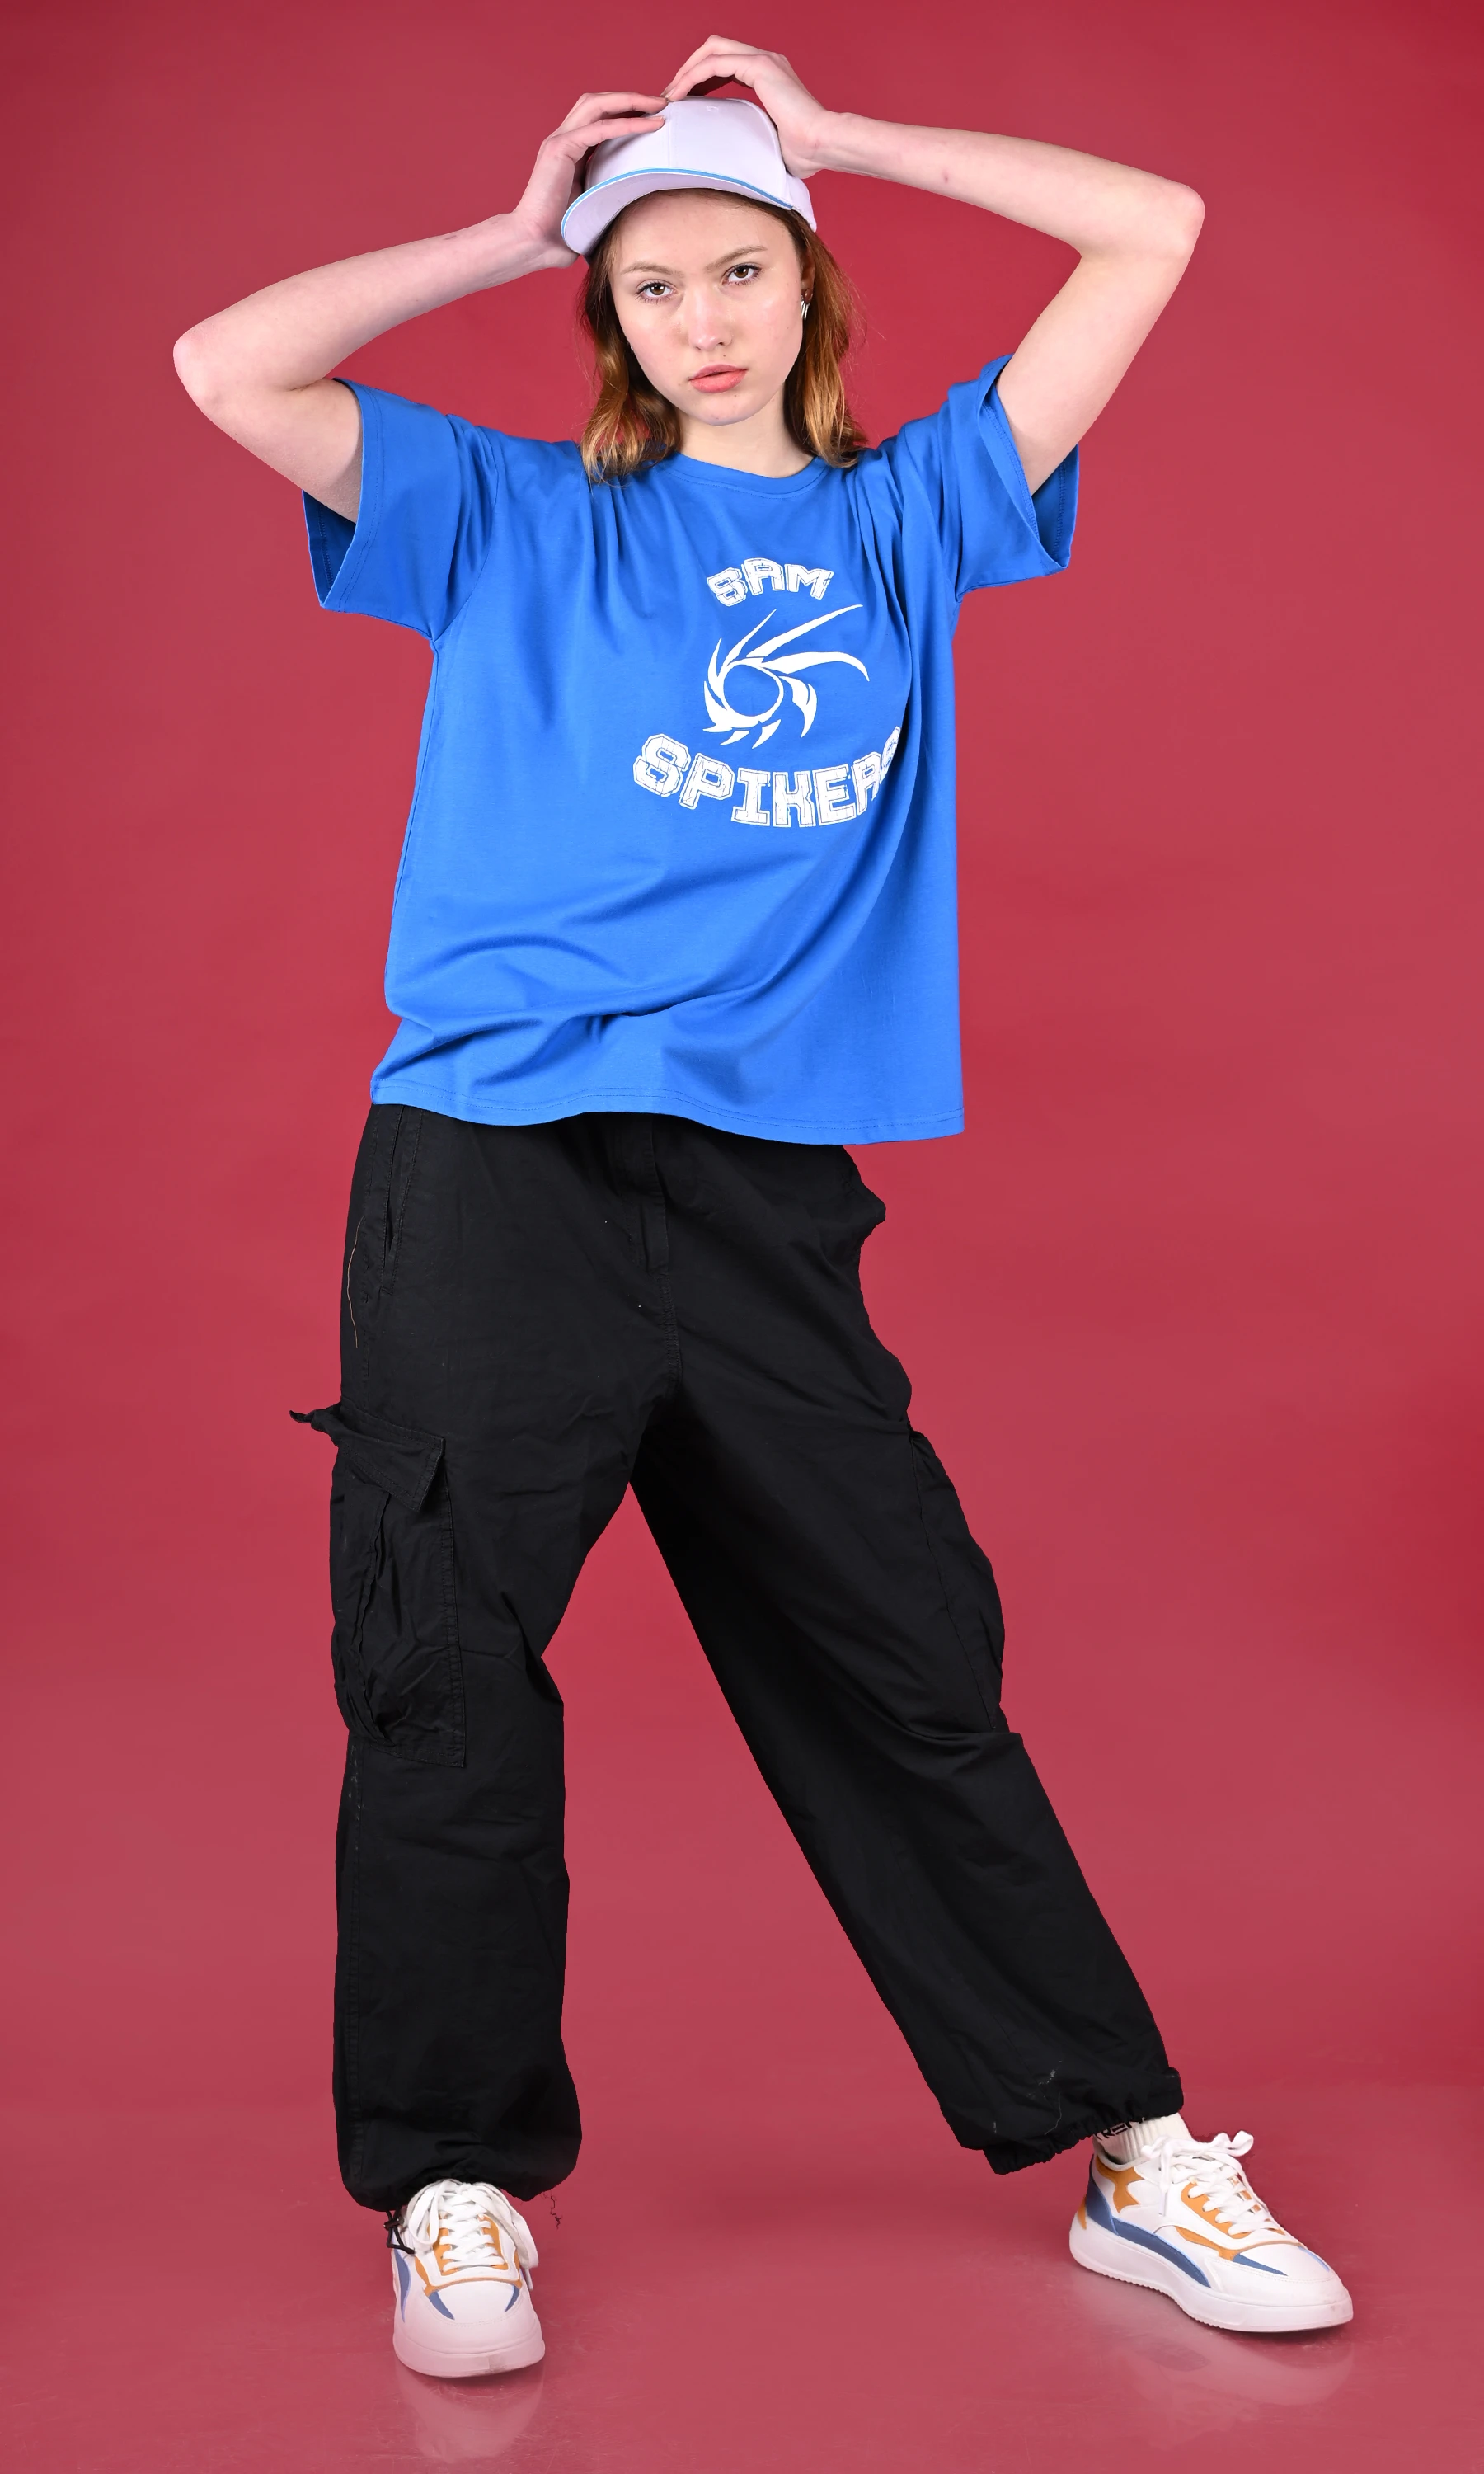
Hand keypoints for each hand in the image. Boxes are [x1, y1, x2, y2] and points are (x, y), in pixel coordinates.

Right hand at [509, 89, 667, 264]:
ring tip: (660, 105)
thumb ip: (610, 193)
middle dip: (632, 98)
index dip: (627, 110)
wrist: (533, 244)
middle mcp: (563, 139)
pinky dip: (626, 124)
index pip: (600, 117)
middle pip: (599, 102)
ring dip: (631, 101)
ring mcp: (559, 141)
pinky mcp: (560, 149)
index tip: (656, 115)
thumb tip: (639, 202)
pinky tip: (650, 125)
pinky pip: (599, 129)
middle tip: (664, 101)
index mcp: (570, 150)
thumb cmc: (561, 234)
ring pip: (598, 105)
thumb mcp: (595, 205)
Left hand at [662, 37, 835, 176]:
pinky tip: (679, 96)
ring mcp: (762, 59)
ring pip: (711, 51)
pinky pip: (714, 64)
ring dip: (686, 71)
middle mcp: (765, 60)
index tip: (684, 102)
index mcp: (769, 74)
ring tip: (670, 97)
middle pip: (714, 49)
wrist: (822, 144)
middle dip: (689, 69)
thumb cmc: (804, 152)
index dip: (701, 78)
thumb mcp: (769, 141)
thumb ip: (752, 137)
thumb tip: (739, 160)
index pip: (725, 63)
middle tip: (671, 97)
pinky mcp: (759, 66)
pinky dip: (693, 77)